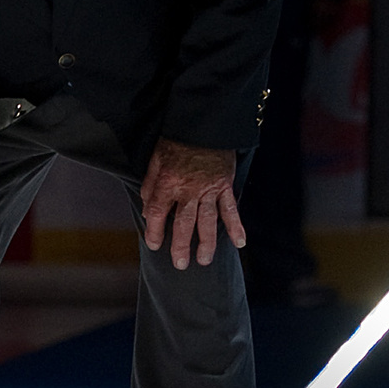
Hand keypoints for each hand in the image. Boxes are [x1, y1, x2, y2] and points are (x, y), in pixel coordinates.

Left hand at [139, 138, 244, 269]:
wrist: (204, 122)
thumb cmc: (176, 140)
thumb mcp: (155, 159)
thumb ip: (150, 186)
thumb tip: (149, 211)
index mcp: (169, 182)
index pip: (159, 212)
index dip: (155, 231)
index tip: (154, 245)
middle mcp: (189, 189)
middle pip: (184, 223)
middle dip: (181, 245)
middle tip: (180, 265)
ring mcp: (209, 189)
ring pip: (208, 220)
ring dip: (207, 243)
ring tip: (204, 261)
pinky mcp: (225, 185)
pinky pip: (231, 208)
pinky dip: (236, 226)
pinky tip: (240, 243)